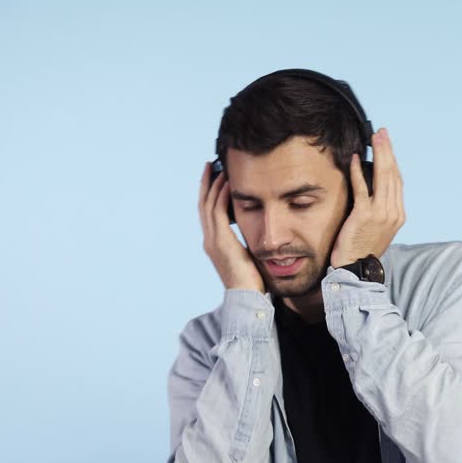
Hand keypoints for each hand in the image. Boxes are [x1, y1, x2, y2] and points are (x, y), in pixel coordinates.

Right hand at [199, 162, 264, 291]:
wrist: (247, 298)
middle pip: (203, 205)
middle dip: (206, 184)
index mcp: (215, 243)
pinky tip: (228, 183)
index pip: (209, 212)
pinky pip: (218, 212)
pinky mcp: (221, 242)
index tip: (214, 177)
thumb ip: (247, 242)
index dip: (209, 193)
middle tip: (209, 165)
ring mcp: (213, 241)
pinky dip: (221, 196)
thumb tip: (258, 231)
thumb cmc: (252, 281)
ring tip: (217, 168)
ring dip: (212, 185)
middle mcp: (210, 240)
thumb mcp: (249, 255)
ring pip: (208, 205)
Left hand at [331, 127, 404, 267]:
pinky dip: (359, 172)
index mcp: (399, 215)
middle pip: (393, 174)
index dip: (392, 161)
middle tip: (382, 133)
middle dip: (388, 151)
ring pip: (382, 177)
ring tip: (374, 138)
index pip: (398, 182)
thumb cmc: (362, 249)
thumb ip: (380, 209)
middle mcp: (394, 213)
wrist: (355, 269)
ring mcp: (381, 214)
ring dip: (379, 154)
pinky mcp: (365, 215)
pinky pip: (362, 188)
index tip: (387, 146)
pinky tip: (356, 159)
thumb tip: (373, 189)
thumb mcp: (378, 228)